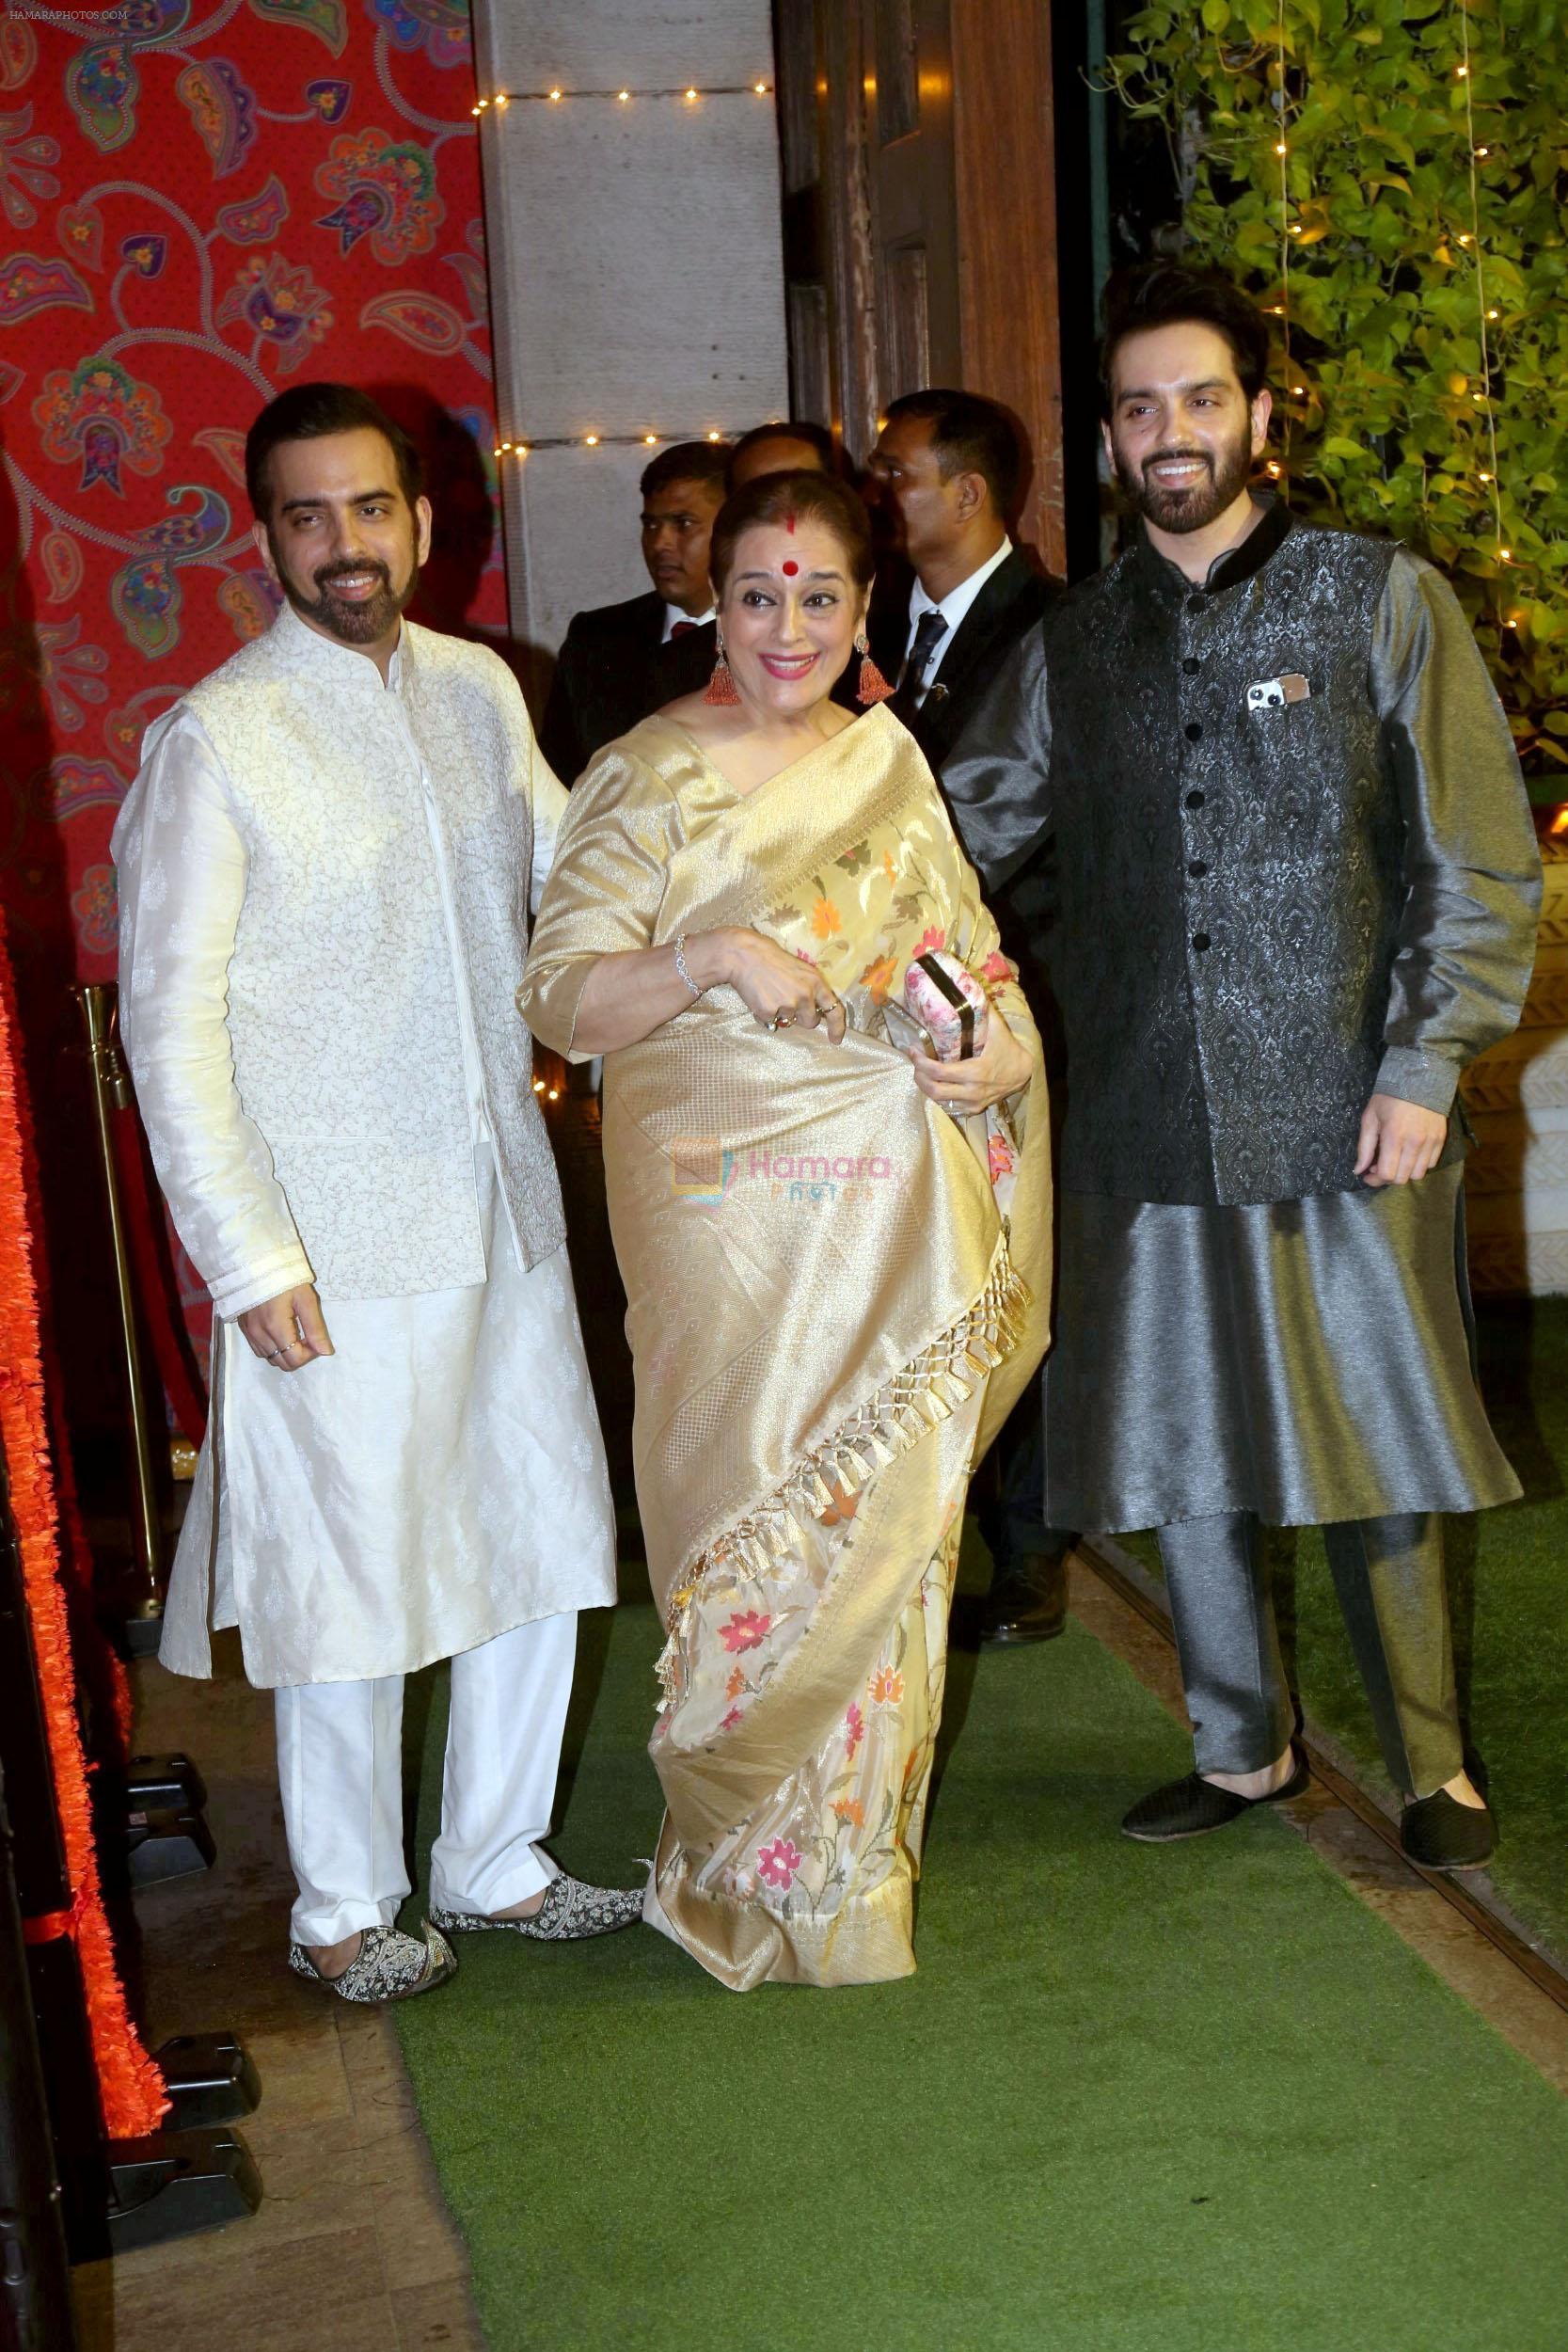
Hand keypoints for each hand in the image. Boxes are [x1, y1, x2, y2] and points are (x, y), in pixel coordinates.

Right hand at [237, 1283, 333, 1371]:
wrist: (255, 1262)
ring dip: (285, 1353)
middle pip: (282, 1364)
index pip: (295, 1359)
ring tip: (294, 1332)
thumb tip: (326, 1351)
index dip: (310, 1354)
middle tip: (306, 1336)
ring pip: (270, 1358)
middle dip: (299, 1355)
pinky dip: (272, 1348)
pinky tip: (280, 1332)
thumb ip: (315, 1328)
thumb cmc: (283, 1277)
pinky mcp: (243, 1328)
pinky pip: (259, 1350)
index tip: (316, 1338)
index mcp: (276, 1327)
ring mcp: (248, 1332)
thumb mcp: (306, 1299)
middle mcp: (259, 1334)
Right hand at [708, 927, 846, 1043]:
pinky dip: (764, 1015)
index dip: (836, 1027)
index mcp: (815, 982)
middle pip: (810, 1022)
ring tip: (769, 994)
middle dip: (801, 1017)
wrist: (744, 955)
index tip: (835, 1039)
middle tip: (787, 1002)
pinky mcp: (769, 1011)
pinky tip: (758, 998)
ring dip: (780, 1014)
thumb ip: (809, 988)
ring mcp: (787, 1004)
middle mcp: (805, 995)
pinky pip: (770, 1022)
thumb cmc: (771, 958)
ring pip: (788, 1022)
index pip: (833, 1009)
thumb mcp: (799, 969)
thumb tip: (813, 1010)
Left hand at [908, 1002, 1031, 1117]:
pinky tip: (936, 1082)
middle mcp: (972, 1091)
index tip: (913, 1050)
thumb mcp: (997, 1028)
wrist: (1023, 1072)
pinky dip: (938, 1095)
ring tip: (922, 1071)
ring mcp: (972, 1103)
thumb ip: (981, 1011)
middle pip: (934, 1090)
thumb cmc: (1007, 1048)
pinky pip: (949, 1106)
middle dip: (919, 1076)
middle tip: (915, 1062)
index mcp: (976, 1072)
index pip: (939, 1072)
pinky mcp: (973, 1109)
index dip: (920, 1063)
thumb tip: (966, 991)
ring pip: (939, 1101)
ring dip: (926, 1086)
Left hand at [1354, 1093, 1447, 1187]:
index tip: (1367, 1174)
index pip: (1388, 1174)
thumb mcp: (1370, 1118)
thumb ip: (1364, 1147)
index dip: (1375, 1179)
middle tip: (1378, 1166)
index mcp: (1394, 1136)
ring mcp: (1431, 1142)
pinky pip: (1432, 1164)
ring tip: (1395, 1160)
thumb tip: (1358, 1170)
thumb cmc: (1389, 1097)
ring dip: (1404, 1172)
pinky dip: (1419, 1164)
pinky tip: (1409, 1154)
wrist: (1419, 1078)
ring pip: (1418, 1174)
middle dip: (1387, 1177)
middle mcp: (1415, 1143)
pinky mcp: (1441, 1139)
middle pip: (1402, 1178)